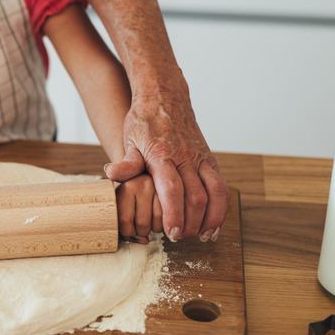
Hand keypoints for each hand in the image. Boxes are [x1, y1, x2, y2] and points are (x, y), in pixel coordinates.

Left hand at [104, 95, 230, 242]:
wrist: (165, 96)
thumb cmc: (144, 120)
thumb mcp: (129, 138)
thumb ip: (126, 161)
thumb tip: (112, 174)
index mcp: (163, 154)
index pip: (172, 189)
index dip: (173, 214)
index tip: (170, 233)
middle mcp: (186, 157)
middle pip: (196, 196)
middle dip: (190, 222)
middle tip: (178, 238)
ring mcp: (201, 158)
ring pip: (216, 193)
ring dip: (211, 218)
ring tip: (202, 236)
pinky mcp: (210, 160)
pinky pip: (222, 186)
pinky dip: (221, 207)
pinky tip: (213, 223)